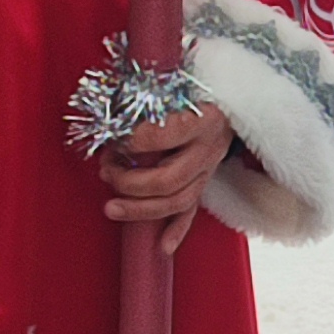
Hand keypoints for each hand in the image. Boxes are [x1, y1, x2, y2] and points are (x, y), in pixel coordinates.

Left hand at [95, 102, 236, 255]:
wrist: (228, 101)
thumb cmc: (191, 91)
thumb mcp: (171, 87)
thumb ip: (143, 102)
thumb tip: (108, 119)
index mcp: (203, 119)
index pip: (162, 135)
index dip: (131, 142)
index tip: (113, 140)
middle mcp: (209, 148)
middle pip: (170, 179)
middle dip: (131, 183)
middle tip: (106, 174)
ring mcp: (209, 170)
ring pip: (179, 201)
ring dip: (142, 210)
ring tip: (111, 208)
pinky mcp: (205, 182)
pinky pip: (192, 212)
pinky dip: (177, 230)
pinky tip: (162, 246)